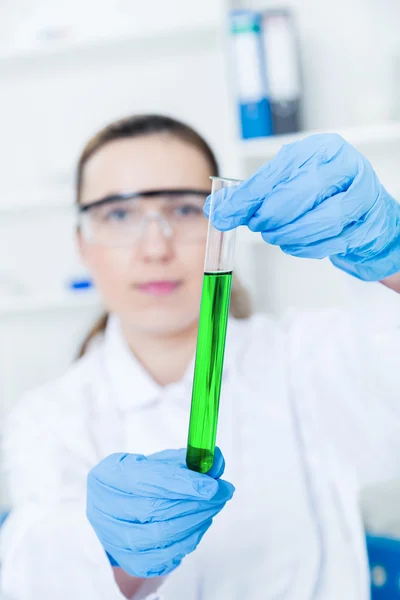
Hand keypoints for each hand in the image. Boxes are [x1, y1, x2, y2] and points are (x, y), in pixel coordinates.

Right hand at [87, 448, 233, 577]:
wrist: (121, 512)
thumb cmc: (142, 481)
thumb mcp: (161, 463)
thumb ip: (188, 460)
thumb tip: (217, 460)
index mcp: (107, 476)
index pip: (148, 480)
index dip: (183, 483)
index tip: (213, 484)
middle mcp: (103, 509)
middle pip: (155, 509)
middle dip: (196, 501)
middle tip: (222, 492)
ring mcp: (113, 539)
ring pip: (161, 535)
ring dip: (196, 520)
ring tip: (213, 506)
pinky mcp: (129, 561)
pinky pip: (164, 557)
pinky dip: (188, 540)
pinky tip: (200, 525)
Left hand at [206, 134, 399, 280]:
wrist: (364, 212)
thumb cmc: (322, 194)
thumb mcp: (288, 182)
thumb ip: (253, 195)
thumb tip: (216, 208)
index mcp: (322, 149)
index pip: (278, 171)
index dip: (248, 195)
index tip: (225, 213)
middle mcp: (345, 167)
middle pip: (302, 192)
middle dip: (271, 214)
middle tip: (256, 225)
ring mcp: (361, 196)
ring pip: (320, 219)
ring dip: (288, 234)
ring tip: (274, 235)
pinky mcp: (368, 225)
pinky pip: (331, 241)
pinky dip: (305, 247)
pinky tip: (293, 244)